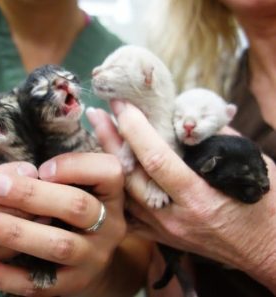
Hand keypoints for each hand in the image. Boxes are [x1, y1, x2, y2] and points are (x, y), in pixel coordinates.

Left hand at [0, 152, 125, 295]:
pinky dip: (3, 274)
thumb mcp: (96, 178)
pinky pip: (37, 284)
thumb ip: (97, 145)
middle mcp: (110, 225)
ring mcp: (93, 258)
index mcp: (114, 193)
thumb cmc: (87, 205)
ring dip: (16, 232)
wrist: (95, 260)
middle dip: (33, 195)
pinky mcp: (71, 285)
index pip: (107, 172)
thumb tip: (97, 111)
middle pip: (77, 207)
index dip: (74, 166)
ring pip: (57, 246)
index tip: (40, 166)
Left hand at [86, 103, 275, 292]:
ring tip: (98, 132)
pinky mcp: (160, 237)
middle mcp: (174, 217)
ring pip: (124, 194)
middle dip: (111, 140)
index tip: (122, 105)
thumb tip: (185, 117)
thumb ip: (216, 139)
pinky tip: (106, 168)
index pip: (156, 159)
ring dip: (109, 159)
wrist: (266, 250)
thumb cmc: (264, 207)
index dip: (135, 129)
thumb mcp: (250, 167)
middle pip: (131, 175)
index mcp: (199, 198)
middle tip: (96, 113)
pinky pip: (128, 212)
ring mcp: (163, 230)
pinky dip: (116, 188)